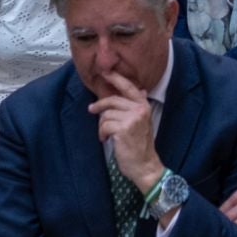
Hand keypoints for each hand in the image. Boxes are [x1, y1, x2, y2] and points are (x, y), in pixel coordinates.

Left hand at [88, 70, 164, 194]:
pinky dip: (102, 133)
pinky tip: (107, 140)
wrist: (144, 164)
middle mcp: (140, 109)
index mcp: (144, 105)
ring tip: (106, 134)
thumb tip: (140, 90)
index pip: (128, 87)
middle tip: (91, 109)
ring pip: (106, 114)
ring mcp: (133, 118)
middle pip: (112, 100)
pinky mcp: (124, 129)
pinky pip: (104, 125)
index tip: (104, 71)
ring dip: (102, 126)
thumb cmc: (140, 145)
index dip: (115, 78)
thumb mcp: (143, 122)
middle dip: (100, 106)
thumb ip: (138, 105)